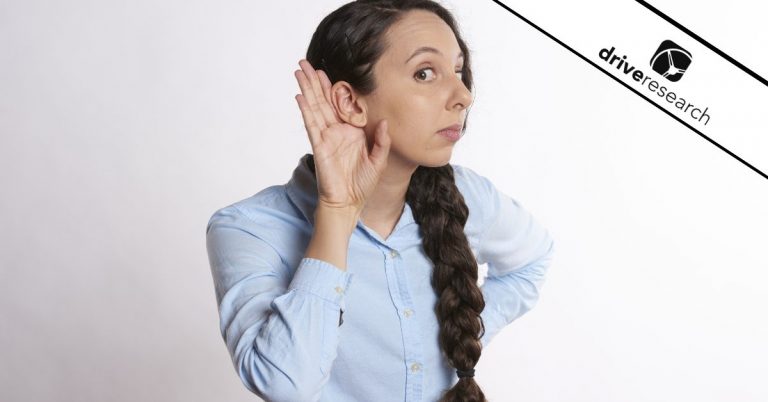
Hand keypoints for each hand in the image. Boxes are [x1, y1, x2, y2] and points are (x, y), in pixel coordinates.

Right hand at [294, 59, 390, 213]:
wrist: (349, 203)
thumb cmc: (362, 184)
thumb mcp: (379, 160)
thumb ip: (382, 141)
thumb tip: (385, 122)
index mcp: (351, 132)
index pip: (341, 104)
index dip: (333, 87)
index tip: (327, 71)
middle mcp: (337, 131)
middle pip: (323, 100)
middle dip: (314, 81)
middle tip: (305, 63)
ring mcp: (326, 137)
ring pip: (315, 107)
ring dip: (307, 89)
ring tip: (299, 71)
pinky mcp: (319, 146)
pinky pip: (311, 125)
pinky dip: (305, 110)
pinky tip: (299, 96)